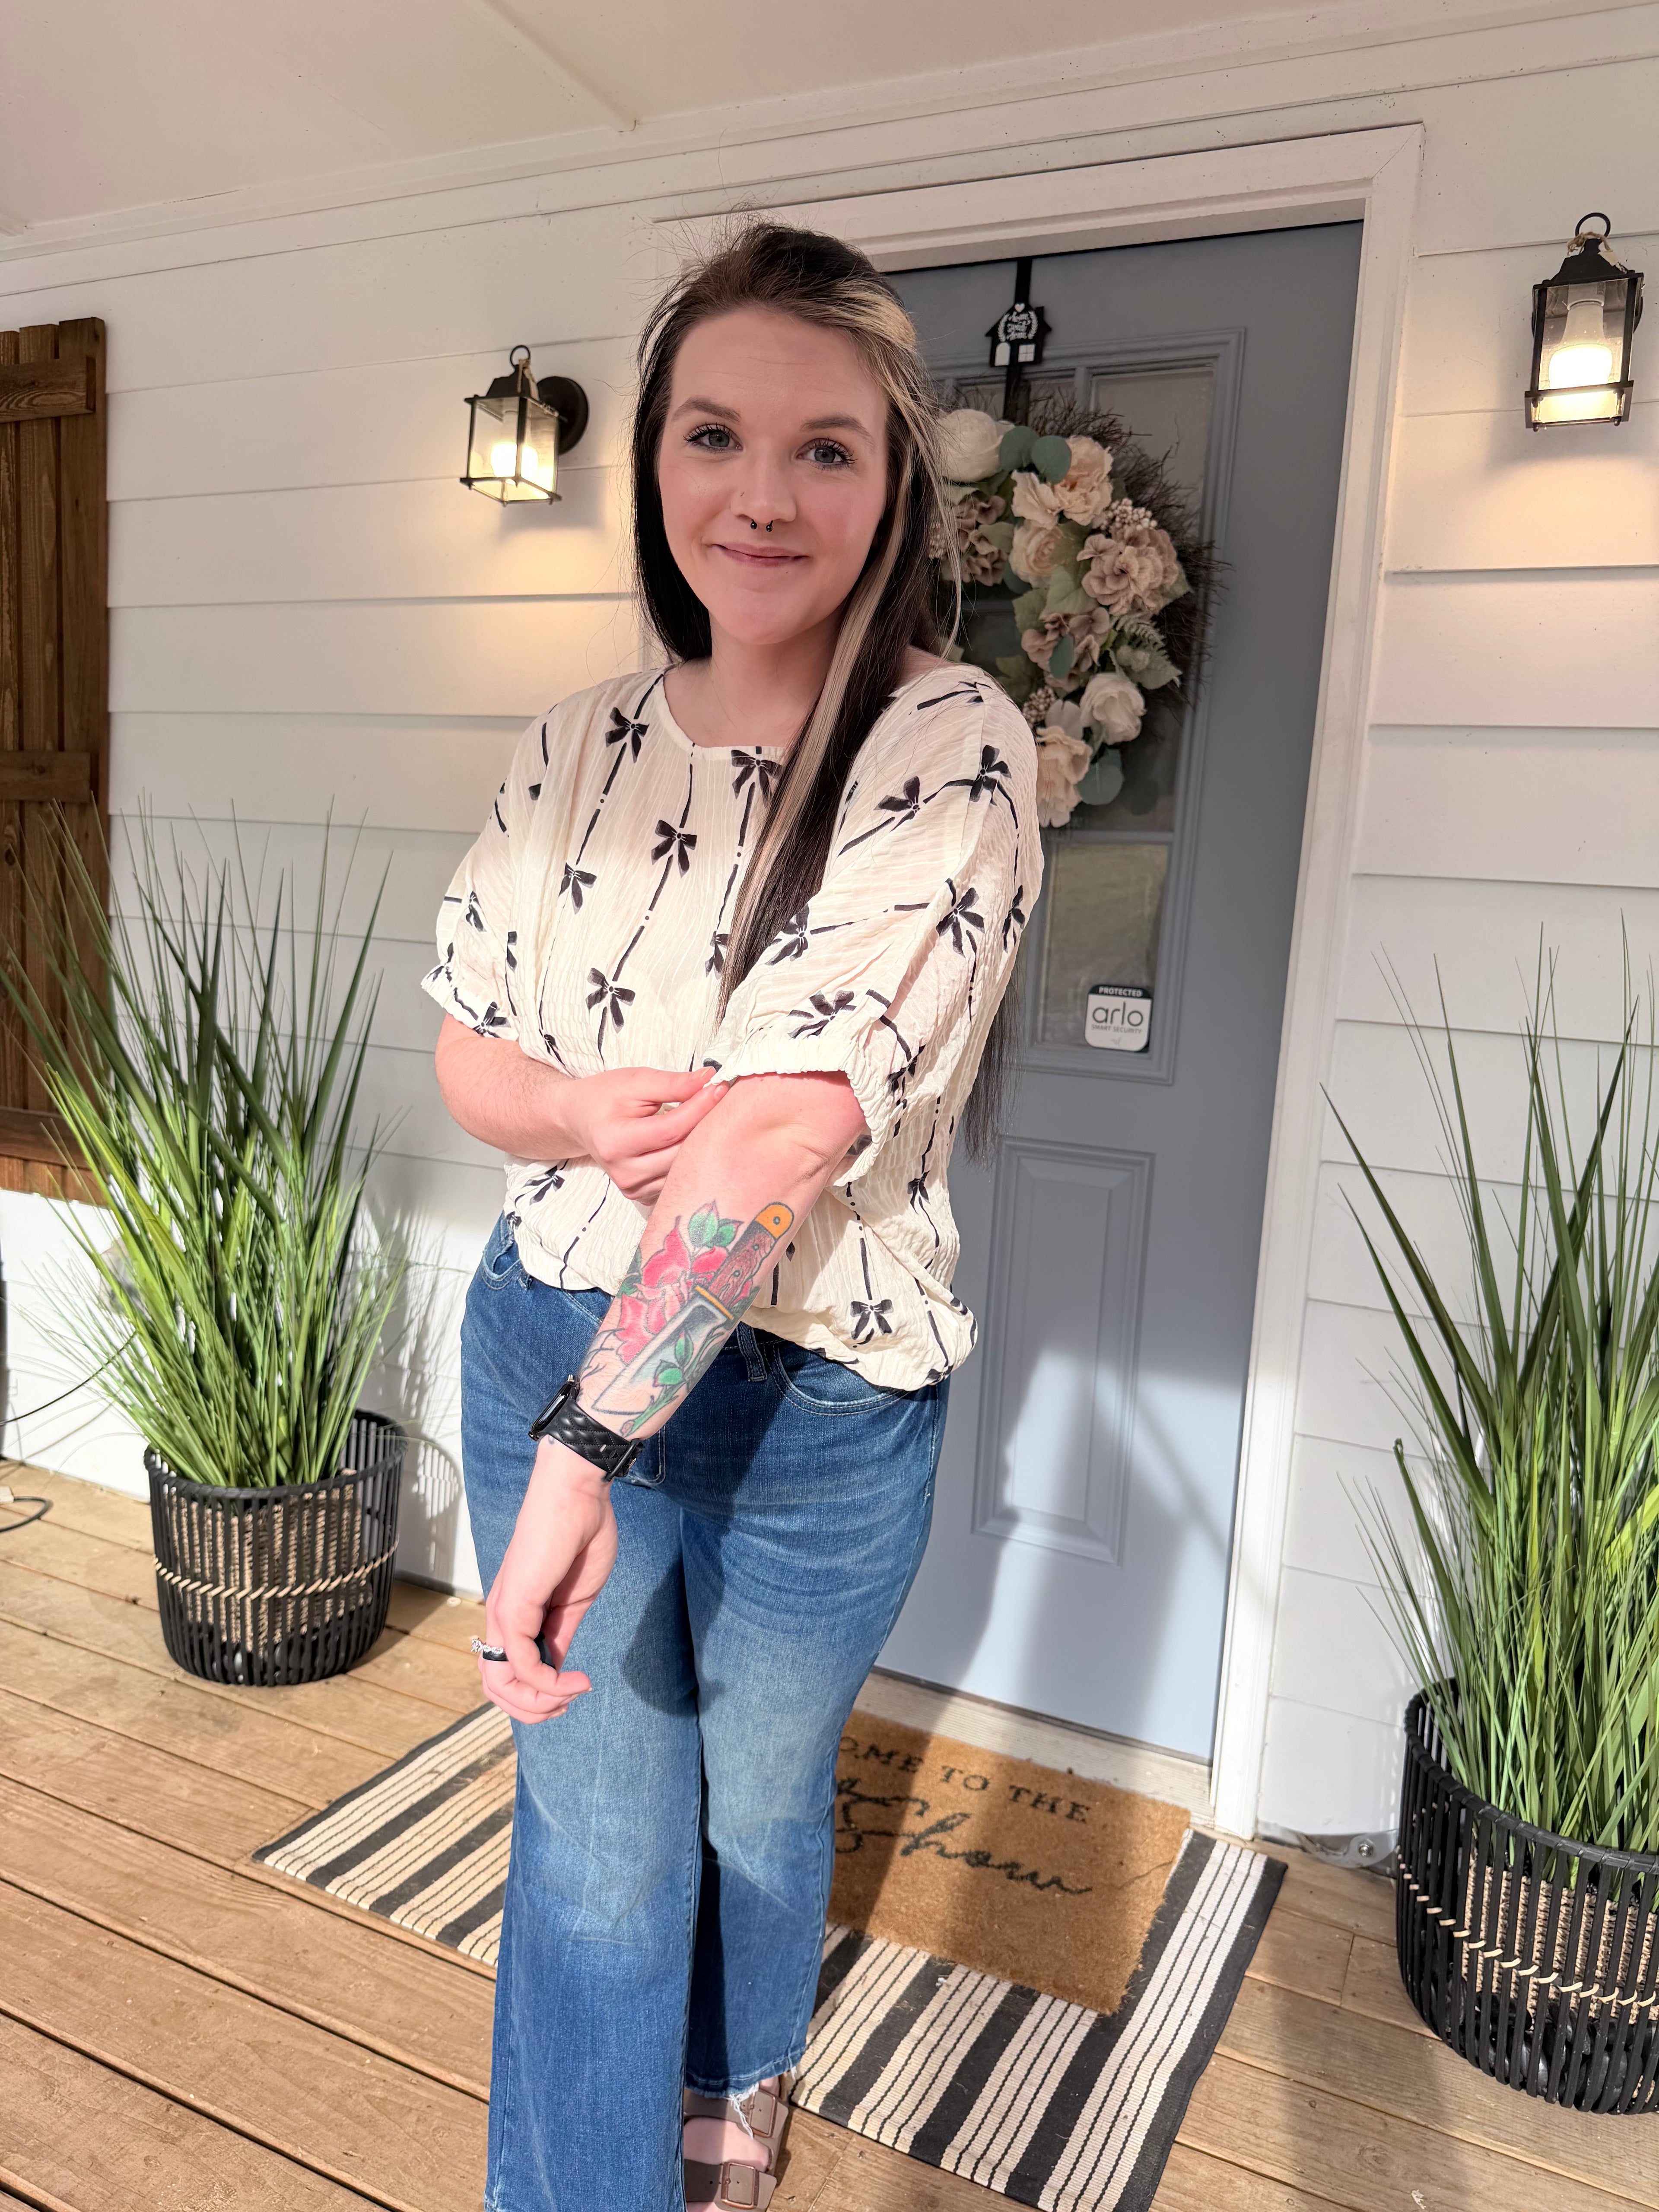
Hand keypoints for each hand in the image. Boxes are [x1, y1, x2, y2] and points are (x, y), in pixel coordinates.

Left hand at [478, 1440, 618, 1723]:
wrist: (577, 1494)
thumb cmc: (580, 1536)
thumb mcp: (575, 1600)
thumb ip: (561, 1635)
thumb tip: (557, 1670)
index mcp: (516, 1615)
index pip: (506, 1673)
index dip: (536, 1696)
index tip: (574, 1691)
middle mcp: (501, 1617)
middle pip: (494, 1688)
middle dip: (532, 1711)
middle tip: (567, 1704)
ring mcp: (504, 1612)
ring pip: (499, 1684)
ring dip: (537, 1705)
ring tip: (571, 1695)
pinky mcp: (514, 1605)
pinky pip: (522, 1663)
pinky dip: (549, 1683)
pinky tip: (576, 1681)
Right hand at [562, 1065, 727, 1203]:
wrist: (581, 1119)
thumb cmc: (604, 1097)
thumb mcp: (634, 1081)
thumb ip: (672, 1083)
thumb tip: (709, 1080)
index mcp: (614, 1143)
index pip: (671, 1130)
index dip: (700, 1108)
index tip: (720, 1088)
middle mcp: (624, 1173)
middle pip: (681, 1153)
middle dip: (707, 1126)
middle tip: (724, 1101)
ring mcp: (633, 1188)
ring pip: (684, 1169)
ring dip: (702, 1144)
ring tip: (712, 1118)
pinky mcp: (643, 1195)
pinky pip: (679, 1178)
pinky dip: (691, 1159)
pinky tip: (697, 1140)